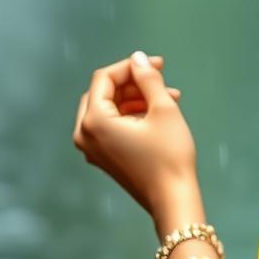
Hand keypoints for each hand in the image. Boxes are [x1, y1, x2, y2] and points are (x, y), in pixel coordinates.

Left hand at [73, 52, 196, 217]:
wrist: (173, 200)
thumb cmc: (170, 155)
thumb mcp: (163, 110)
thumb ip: (148, 79)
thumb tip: (138, 58)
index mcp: (94, 121)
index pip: (105, 78)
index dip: (131, 66)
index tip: (158, 64)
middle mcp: (85, 135)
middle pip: (103, 93)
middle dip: (132, 82)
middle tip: (161, 78)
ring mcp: (92, 149)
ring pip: (108, 109)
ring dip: (135, 98)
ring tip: (168, 97)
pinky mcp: (104, 158)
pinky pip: (111, 126)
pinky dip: (131, 115)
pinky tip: (157, 114)